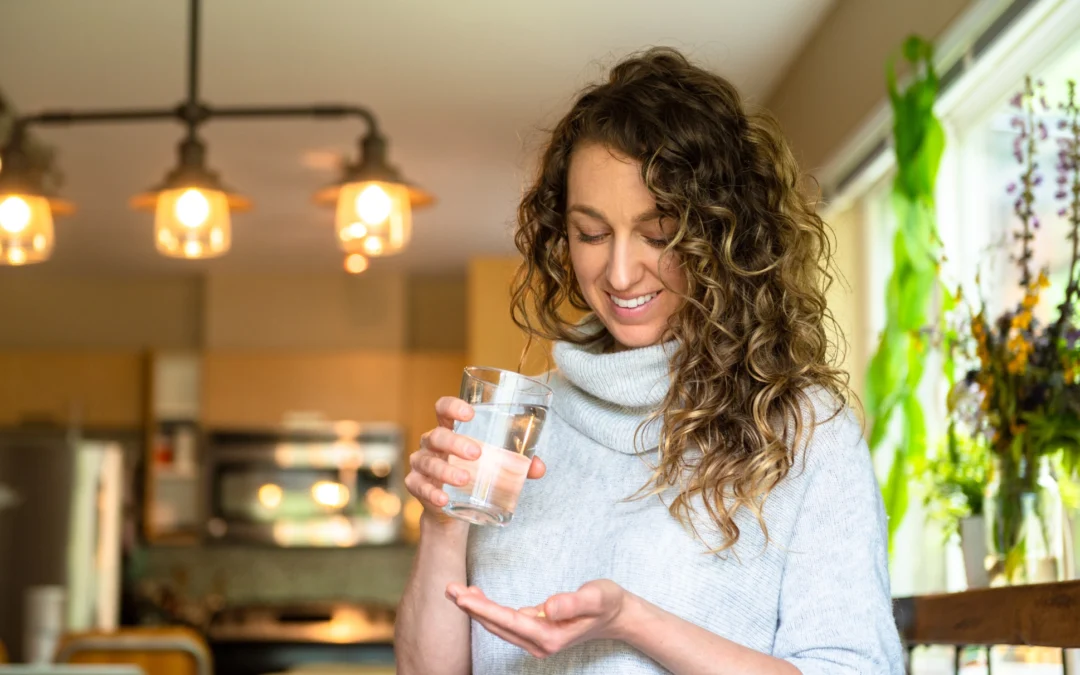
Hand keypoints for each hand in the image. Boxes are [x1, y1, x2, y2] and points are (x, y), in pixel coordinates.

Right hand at [406, 396, 546, 525]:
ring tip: (465, 479)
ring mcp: (421, 464)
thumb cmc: (474, 474)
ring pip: (429, 463)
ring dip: (446, 470)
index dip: (453, 406)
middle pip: (437, 436)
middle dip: (456, 443)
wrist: (452, 508)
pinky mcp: (416, 486)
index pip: (443, 408)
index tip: (470, 412)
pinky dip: (432, 493)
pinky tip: (443, 499)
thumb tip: (539, 468)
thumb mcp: (494, 465)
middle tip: (477, 453)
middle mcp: (431, 443)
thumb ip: (517, 464)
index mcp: (450, 429)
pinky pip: (419, 487)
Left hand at [447, 579, 629, 658]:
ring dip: (477, 609)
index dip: (483, 609)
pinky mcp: (535, 632)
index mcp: (550, 635)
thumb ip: (574, 602)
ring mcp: (536, 640)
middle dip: (472, 607)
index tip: (462, 598)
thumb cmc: (607, 603)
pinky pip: (505, 622)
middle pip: (497, 625)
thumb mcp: (597, 596)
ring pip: (499, 625)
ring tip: (456, 591)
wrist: (617, 615)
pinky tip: (477, 597)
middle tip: (448, 588)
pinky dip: (488, 610)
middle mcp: (540, 643)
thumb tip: (548, 607)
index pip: (509, 621)